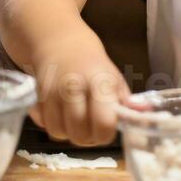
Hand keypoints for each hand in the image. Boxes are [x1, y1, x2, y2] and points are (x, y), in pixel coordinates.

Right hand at [28, 25, 130, 146]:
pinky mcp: (37, 95)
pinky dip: (51, 124)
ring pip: (59, 133)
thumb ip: (126, 101)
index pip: (104, 123)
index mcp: (100, 82)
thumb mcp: (113, 78)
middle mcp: (74, 86)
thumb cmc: (91, 64)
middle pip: (79, 134)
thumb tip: (143, 114)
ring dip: (68, 132)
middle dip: (86, 137)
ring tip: (74, 120)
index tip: (106, 128)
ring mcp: (53, 91)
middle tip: (90, 127)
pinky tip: (59, 113)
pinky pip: (43, 125)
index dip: (106, 134)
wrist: (59, 43)